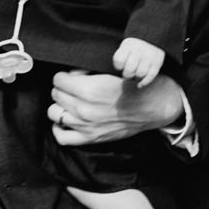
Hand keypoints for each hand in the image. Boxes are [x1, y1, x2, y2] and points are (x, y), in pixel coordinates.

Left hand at [48, 68, 185, 148]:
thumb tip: (71, 74)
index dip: (65, 76)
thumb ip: (87, 72)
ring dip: (61, 105)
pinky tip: (66, 120)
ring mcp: (85, 125)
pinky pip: (62, 137)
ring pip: (54, 112)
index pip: (58, 80)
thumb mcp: (111, 71)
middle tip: (74, 88)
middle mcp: (84, 108)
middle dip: (63, 88)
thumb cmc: (135, 86)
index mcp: (90, 89)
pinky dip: (59, 128)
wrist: (153, 106)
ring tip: (70, 102)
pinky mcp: (90, 138)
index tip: (73, 76)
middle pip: (56, 94)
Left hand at [110, 37, 165, 84]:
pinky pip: (151, 76)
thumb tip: (122, 76)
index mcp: (128, 46)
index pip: (119, 61)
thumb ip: (120, 58)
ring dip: (136, 78)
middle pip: (129, 70)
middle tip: (129, 73)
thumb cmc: (134, 47)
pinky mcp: (158, 62)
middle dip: (127, 75)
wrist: (154, 38)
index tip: (121, 65)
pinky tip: (139, 85)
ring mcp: (149, 57)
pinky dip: (144, 82)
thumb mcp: (125, 47)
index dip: (118, 67)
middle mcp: (139, 51)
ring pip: (140, 74)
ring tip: (135, 74)